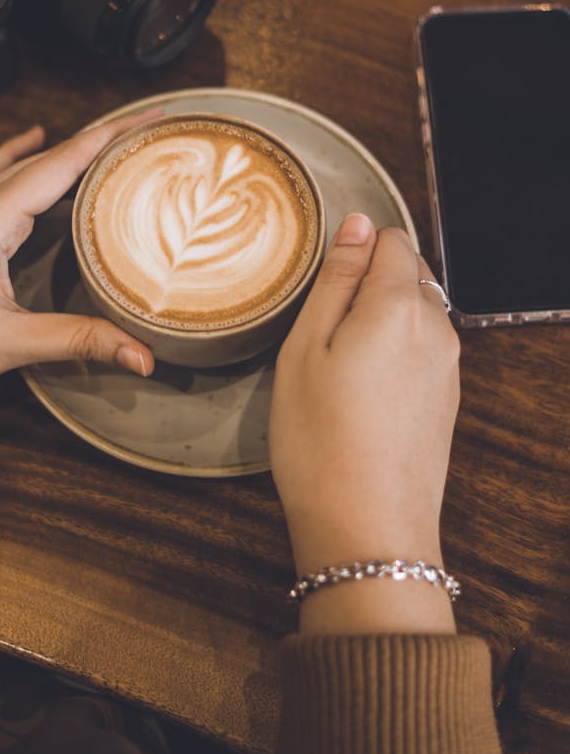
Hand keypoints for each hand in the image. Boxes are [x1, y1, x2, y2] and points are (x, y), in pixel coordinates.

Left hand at [0, 112, 160, 437]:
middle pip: (49, 155)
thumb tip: (140, 353)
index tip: (152, 117)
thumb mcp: (7, 344)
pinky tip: (32, 145)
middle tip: (149, 129)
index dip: (114, 138)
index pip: (64, 162)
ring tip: (109, 139)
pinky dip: (23, 158)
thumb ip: (78, 340)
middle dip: (102, 139)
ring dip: (66, 149)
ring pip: (23, 163)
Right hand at [269, 213, 460, 632]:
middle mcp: (435, 328)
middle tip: (322, 327)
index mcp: (398, 305)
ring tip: (337, 363)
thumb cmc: (320, 440)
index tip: (322, 286)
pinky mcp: (446, 398)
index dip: (353, 251)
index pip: (391, 239)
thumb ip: (335, 279)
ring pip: (418, 310)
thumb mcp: (305, 348)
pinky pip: (423, 348)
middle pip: (410, 271)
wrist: (366, 528)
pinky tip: (362, 390)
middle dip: (370, 281)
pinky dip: (395, 350)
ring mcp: (447, 366)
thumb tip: (357, 225)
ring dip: (382, 317)